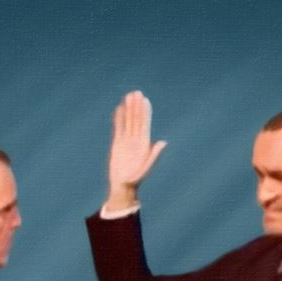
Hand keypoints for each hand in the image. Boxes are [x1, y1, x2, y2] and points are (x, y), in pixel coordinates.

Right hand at [105, 90, 166, 210]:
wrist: (123, 186)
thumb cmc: (135, 180)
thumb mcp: (145, 168)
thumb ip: (154, 155)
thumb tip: (163, 142)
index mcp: (144, 145)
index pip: (144, 125)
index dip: (145, 112)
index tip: (145, 100)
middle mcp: (136, 141)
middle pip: (136, 120)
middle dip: (136, 107)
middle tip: (136, 93)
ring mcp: (127, 142)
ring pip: (128, 122)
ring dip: (128, 110)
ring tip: (128, 96)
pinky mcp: (118, 144)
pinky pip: (119, 128)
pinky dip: (119, 119)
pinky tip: (119, 109)